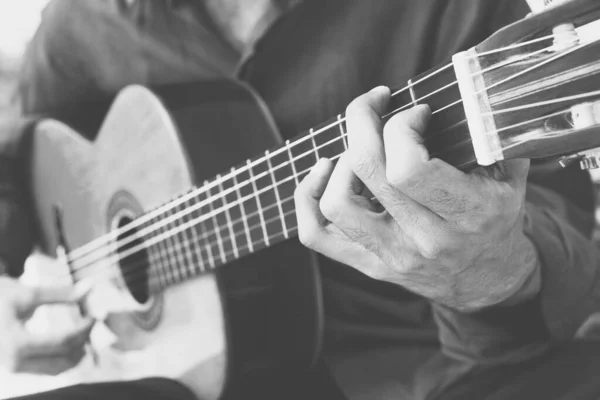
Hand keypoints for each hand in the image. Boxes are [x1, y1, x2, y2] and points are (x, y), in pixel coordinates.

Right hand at [0, 276, 93, 374]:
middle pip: (63, 360)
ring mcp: (15, 369)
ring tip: (86, 330)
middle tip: (94, 322)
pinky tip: (74, 339)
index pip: (62, 341)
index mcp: (15, 344)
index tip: (96, 314)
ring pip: (58, 369)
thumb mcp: (27, 293)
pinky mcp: (18, 368)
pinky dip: (65, 356)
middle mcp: (13, 363)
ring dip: (77, 352)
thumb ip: (61, 292)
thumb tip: (90, 286)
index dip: (84, 328)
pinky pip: (49, 368)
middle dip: (83, 341)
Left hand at [294, 86, 539, 311]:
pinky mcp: (368, 263)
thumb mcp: (511, 177)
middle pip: (367, 170)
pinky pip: (316, 234)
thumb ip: (492, 135)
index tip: (415, 113)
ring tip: (358, 146)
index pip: (409, 166)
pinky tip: (324, 170)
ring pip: (337, 203)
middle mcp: (425, 239)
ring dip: (339, 161)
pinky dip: (308, 195)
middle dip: (363, 121)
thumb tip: (469, 89)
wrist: (486, 281)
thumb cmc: (496, 219)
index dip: (401, 126)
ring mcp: (392, 255)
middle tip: (376, 104)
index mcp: (467, 214)